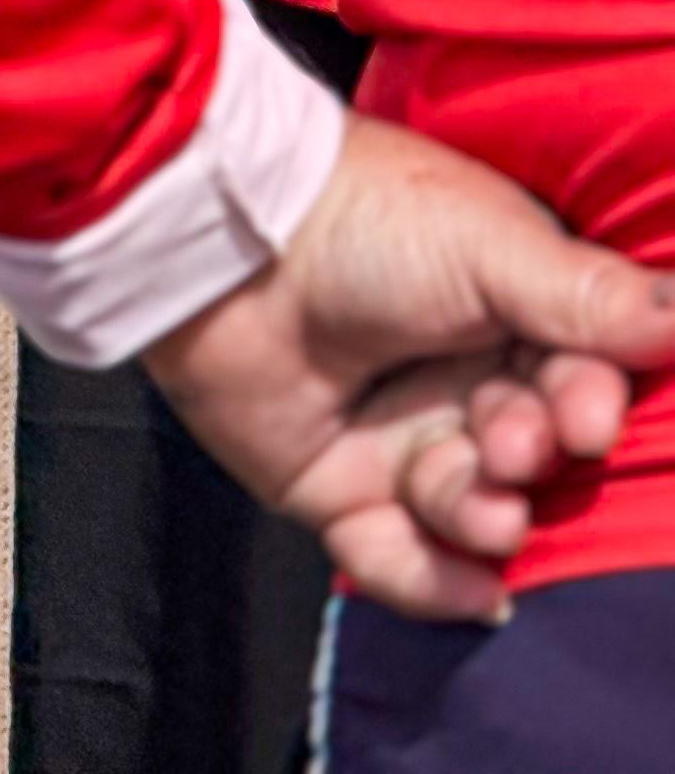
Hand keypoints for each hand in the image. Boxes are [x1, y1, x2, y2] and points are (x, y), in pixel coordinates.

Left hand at [145, 114, 674, 621]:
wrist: (221, 240)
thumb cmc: (360, 219)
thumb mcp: (488, 246)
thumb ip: (589, 296)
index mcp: (511, 320)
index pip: (581, 387)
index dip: (589, 410)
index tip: (585, 417)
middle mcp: (464, 387)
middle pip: (536, 459)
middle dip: (532, 460)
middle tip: (513, 443)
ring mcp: (401, 441)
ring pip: (477, 515)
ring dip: (487, 518)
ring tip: (481, 498)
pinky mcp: (336, 488)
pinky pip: (398, 560)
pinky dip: (434, 583)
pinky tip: (471, 590)